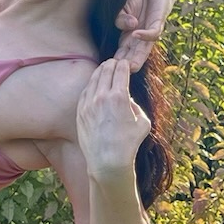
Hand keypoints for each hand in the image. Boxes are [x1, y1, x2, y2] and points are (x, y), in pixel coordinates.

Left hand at [76, 55, 150, 180]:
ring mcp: (88, 103)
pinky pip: (85, 91)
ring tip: (104, 68)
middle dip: (112, 64)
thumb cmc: (128, 144)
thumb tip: (128, 100)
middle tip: (115, 62)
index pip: (120, 70)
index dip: (124, 64)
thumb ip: (136, 107)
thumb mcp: (142, 123)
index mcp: (119, 96)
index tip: (125, 63)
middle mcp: (102, 96)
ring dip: (100, 71)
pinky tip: (94, 83)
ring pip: (93, 79)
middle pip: (106, 70)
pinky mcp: (80, 112)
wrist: (107, 161)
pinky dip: (91, 84)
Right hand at [115, 0, 173, 70]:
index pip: (121, 53)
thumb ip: (120, 18)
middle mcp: (139, 38)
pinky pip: (153, 32)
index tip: (106, 70)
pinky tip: (135, 34)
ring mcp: (149, 32)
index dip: (114, 61)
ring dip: (138, 58)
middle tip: (119, 76)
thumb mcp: (122, 9)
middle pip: (132, 55)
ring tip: (131, 67)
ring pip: (144, 50)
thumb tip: (128, 26)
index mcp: (128, 37)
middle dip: (126, 65)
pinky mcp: (158, 24)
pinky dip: (145, 34)